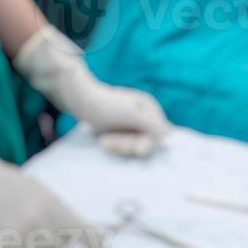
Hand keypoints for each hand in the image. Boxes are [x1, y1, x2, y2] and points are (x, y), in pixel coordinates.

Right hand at [0, 107, 105, 247]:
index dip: (96, 245)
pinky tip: (19, 232)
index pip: (82, 232)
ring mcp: (23, 240)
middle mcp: (39, 224)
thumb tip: (79, 237)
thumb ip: (62, 213)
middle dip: (62, 237)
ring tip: (29, 224)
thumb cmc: (15, 187)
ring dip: (46, 244)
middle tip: (46, 221)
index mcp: (52, 206)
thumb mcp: (44, 193)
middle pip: (65, 244)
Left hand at [14, 25, 170, 157]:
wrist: (78, 99)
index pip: (159, 137)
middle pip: (146, 144)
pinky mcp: (123, 131)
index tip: (126, 145)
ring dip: (118, 146)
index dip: (143, 144)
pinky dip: (114, 146)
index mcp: (150, 109)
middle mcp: (145, 117)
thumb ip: (150, 124)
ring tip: (103, 139)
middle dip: (126, 145)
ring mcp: (134, 125)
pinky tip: (104, 140)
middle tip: (106, 140)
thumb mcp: (128, 113)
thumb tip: (168, 135)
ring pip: (134, 148)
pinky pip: (125, 147)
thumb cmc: (103, 103)